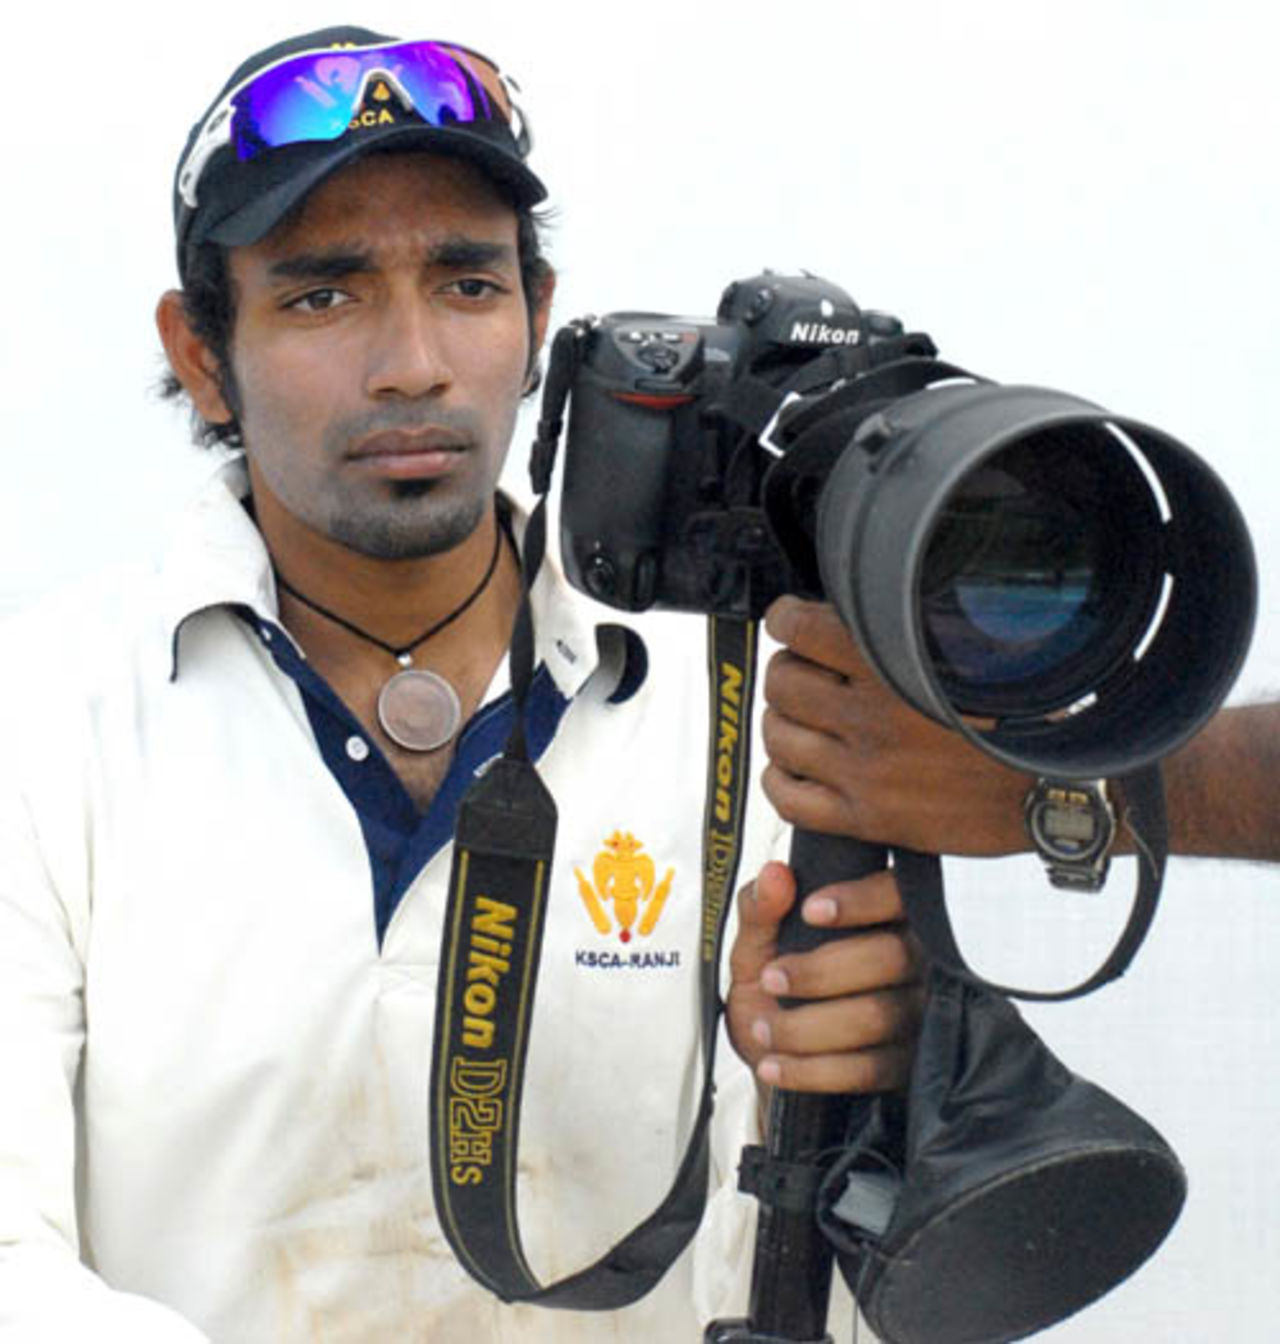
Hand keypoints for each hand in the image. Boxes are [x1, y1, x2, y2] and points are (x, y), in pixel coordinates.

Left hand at [726, 860, 921, 1093]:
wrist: (770, 1057)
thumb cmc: (772, 989)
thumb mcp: (755, 945)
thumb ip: (760, 908)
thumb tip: (775, 874)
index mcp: (882, 918)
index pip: (897, 893)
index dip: (862, 900)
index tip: (810, 911)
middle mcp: (913, 962)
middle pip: (892, 957)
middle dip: (822, 971)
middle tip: (771, 979)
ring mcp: (916, 1016)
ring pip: (878, 1017)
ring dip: (809, 1026)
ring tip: (763, 1028)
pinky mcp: (907, 1066)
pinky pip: (869, 1069)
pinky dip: (813, 1070)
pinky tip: (774, 1065)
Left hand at [761, 596, 1032, 855]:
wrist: (1051, 789)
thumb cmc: (1015, 714)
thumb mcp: (968, 647)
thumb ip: (904, 628)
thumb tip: (852, 604)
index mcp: (895, 668)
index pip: (802, 628)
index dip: (786, 619)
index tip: (790, 621)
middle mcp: (872, 720)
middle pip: (782, 682)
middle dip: (788, 670)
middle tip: (807, 673)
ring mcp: (864, 773)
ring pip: (777, 735)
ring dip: (783, 721)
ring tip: (805, 719)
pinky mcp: (865, 818)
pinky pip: (787, 797)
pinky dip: (781, 778)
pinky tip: (799, 766)